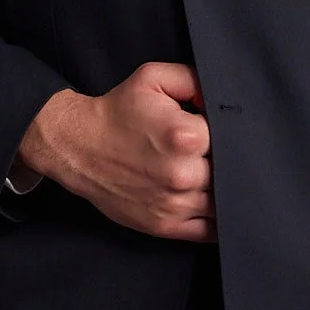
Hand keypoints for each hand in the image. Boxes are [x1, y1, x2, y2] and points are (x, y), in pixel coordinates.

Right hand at [13, 63, 213, 241]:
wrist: (78, 146)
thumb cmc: (117, 112)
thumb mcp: (152, 78)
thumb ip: (193, 79)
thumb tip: (222, 99)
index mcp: (187, 136)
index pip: (231, 137)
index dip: (227, 132)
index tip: (212, 129)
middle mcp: (184, 174)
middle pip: (231, 172)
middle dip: (226, 161)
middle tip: (210, 152)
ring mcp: (175, 204)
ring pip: (224, 204)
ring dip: (225, 192)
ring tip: (208, 175)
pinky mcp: (165, 226)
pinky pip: (209, 231)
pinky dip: (217, 222)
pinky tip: (212, 204)